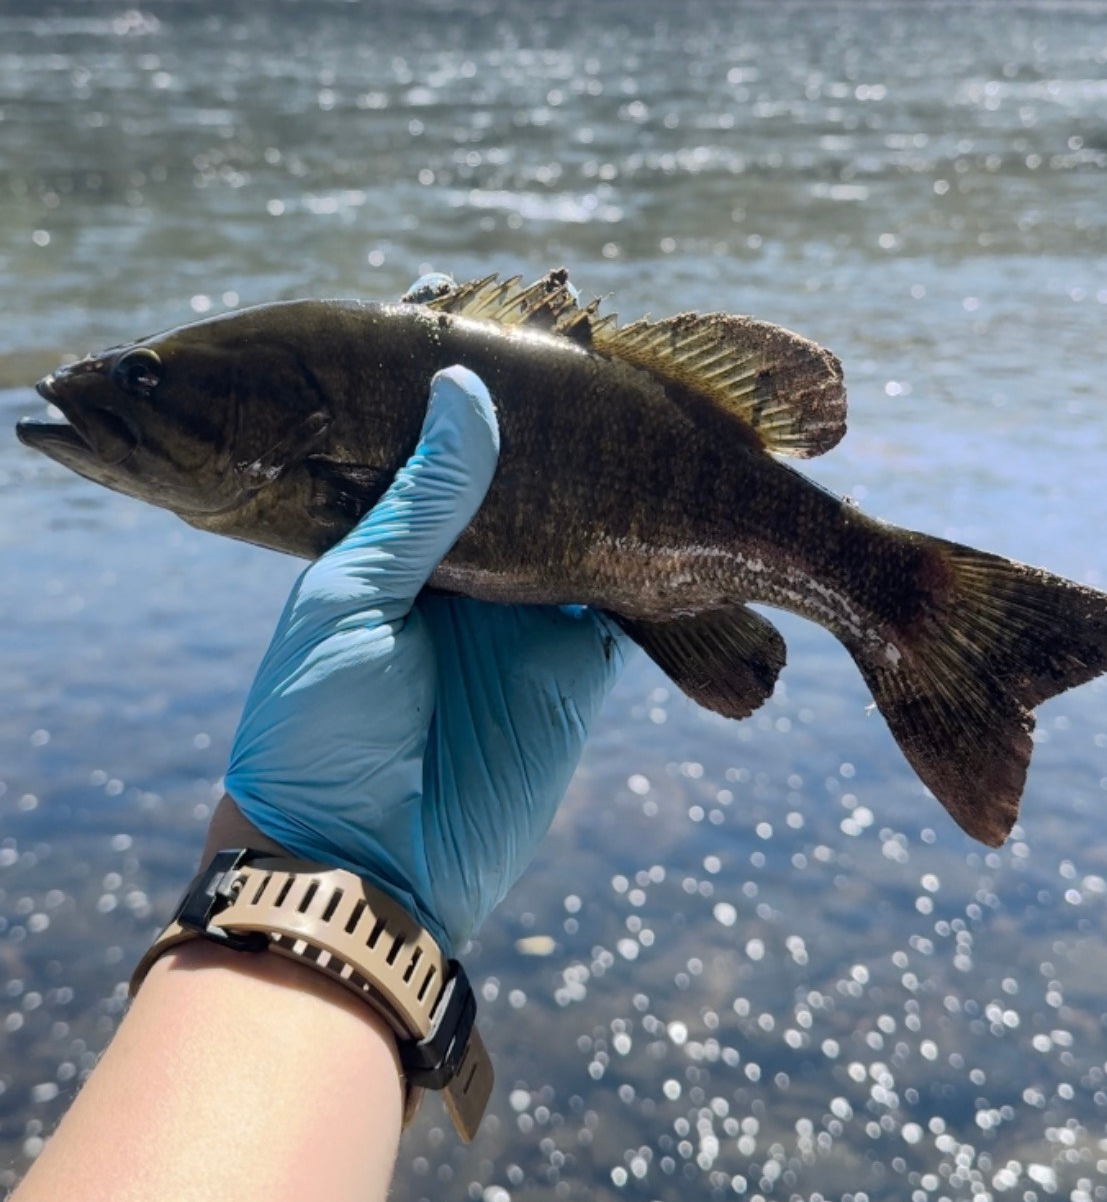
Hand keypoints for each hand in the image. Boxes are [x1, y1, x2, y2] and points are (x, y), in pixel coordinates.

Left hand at [224, 366, 628, 955]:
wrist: (358, 872)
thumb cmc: (318, 733)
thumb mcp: (352, 597)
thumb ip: (421, 502)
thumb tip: (467, 390)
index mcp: (394, 543)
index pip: (453, 452)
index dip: (493, 403)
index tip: (538, 329)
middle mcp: (466, 571)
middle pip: (535, 483)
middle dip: (577, 438)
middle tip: (627, 364)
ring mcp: (527, 618)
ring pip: (593, 531)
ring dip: (628, 493)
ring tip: (674, 419)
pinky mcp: (579, 669)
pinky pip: (635, 606)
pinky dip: (665, 568)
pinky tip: (692, 514)